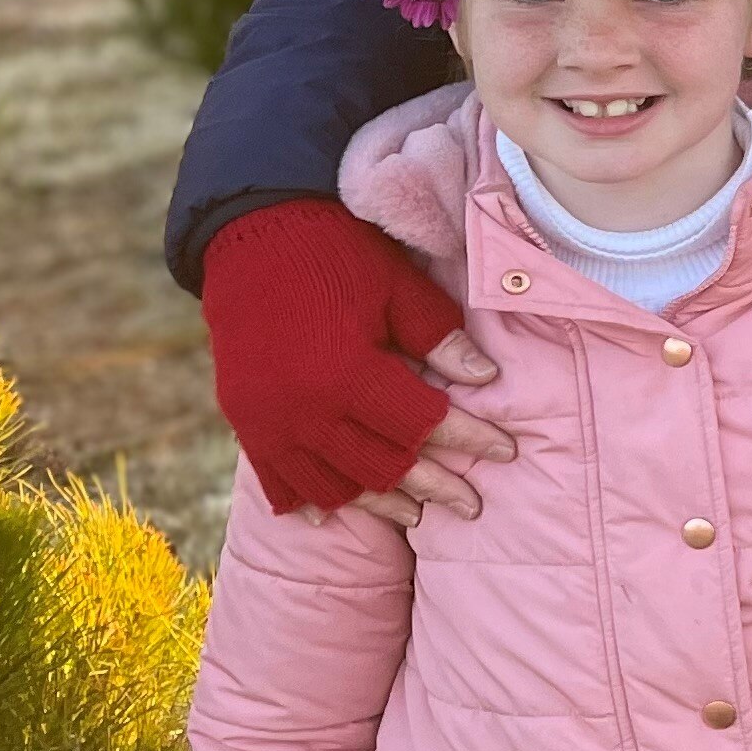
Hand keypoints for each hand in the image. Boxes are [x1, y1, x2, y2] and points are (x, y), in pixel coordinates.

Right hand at [204, 200, 515, 518]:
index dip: (470, 439)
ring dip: (378, 503)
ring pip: (332, 485)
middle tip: (471, 505)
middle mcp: (303, 408)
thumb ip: (439, 337)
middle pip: (381, 466)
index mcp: (346, 373)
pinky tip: (330, 516)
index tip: (507, 452)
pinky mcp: (244, 419)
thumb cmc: (336, 255)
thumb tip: (486, 379)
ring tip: (417, 514)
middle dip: (434, 486)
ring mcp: (267, 420)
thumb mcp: (397, 287)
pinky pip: (276, 478)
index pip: (423, 424)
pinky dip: (307, 501)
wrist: (251, 234)